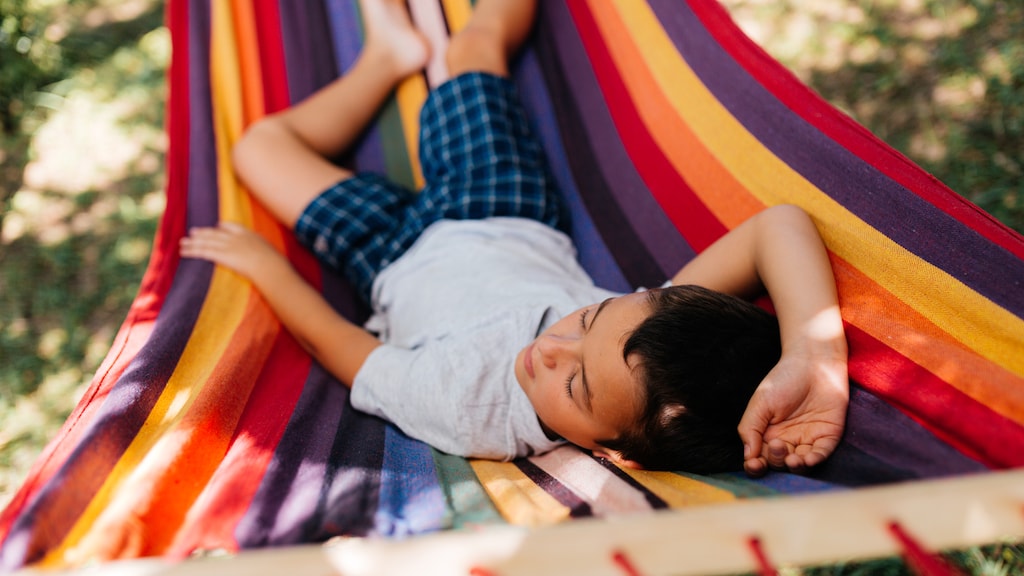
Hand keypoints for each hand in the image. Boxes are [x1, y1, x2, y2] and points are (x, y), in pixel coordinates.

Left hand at [179, 222, 284, 280]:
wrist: (269, 265)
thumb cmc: (273, 263)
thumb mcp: (269, 252)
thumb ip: (263, 252)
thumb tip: (267, 258)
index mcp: (248, 234)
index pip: (232, 226)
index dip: (222, 227)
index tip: (217, 226)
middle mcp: (235, 237)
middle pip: (215, 233)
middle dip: (203, 233)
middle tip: (193, 232)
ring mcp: (227, 245)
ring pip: (205, 241)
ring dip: (193, 242)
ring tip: (183, 242)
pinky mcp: (221, 254)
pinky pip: (203, 251)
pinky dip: (192, 251)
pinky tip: (184, 252)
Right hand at [737, 349, 847, 476]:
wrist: (813, 362)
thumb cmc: (784, 379)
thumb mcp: (760, 403)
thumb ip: (750, 429)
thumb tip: (748, 457)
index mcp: (768, 433)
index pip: (759, 457)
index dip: (755, 466)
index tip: (754, 465)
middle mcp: (788, 440)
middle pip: (779, 463)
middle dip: (776, 460)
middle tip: (778, 445)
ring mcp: (808, 439)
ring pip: (800, 464)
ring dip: (795, 467)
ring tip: (793, 459)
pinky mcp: (828, 435)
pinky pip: (821, 454)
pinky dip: (815, 460)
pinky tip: (808, 458)